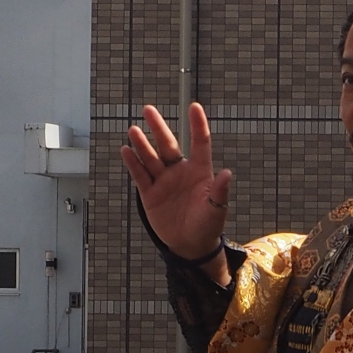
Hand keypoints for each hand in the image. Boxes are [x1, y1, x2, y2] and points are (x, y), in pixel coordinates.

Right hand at [120, 104, 232, 280]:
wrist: (191, 245)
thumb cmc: (208, 225)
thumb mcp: (217, 209)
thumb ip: (219, 191)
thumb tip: (226, 173)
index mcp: (200, 171)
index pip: (199, 143)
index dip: (197, 125)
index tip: (194, 107)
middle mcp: (180, 172)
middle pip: (167, 145)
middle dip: (158, 128)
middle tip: (148, 109)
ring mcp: (164, 181)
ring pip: (151, 158)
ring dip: (142, 144)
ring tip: (133, 129)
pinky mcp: (150, 194)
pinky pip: (140, 175)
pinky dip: (133, 163)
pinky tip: (126, 149)